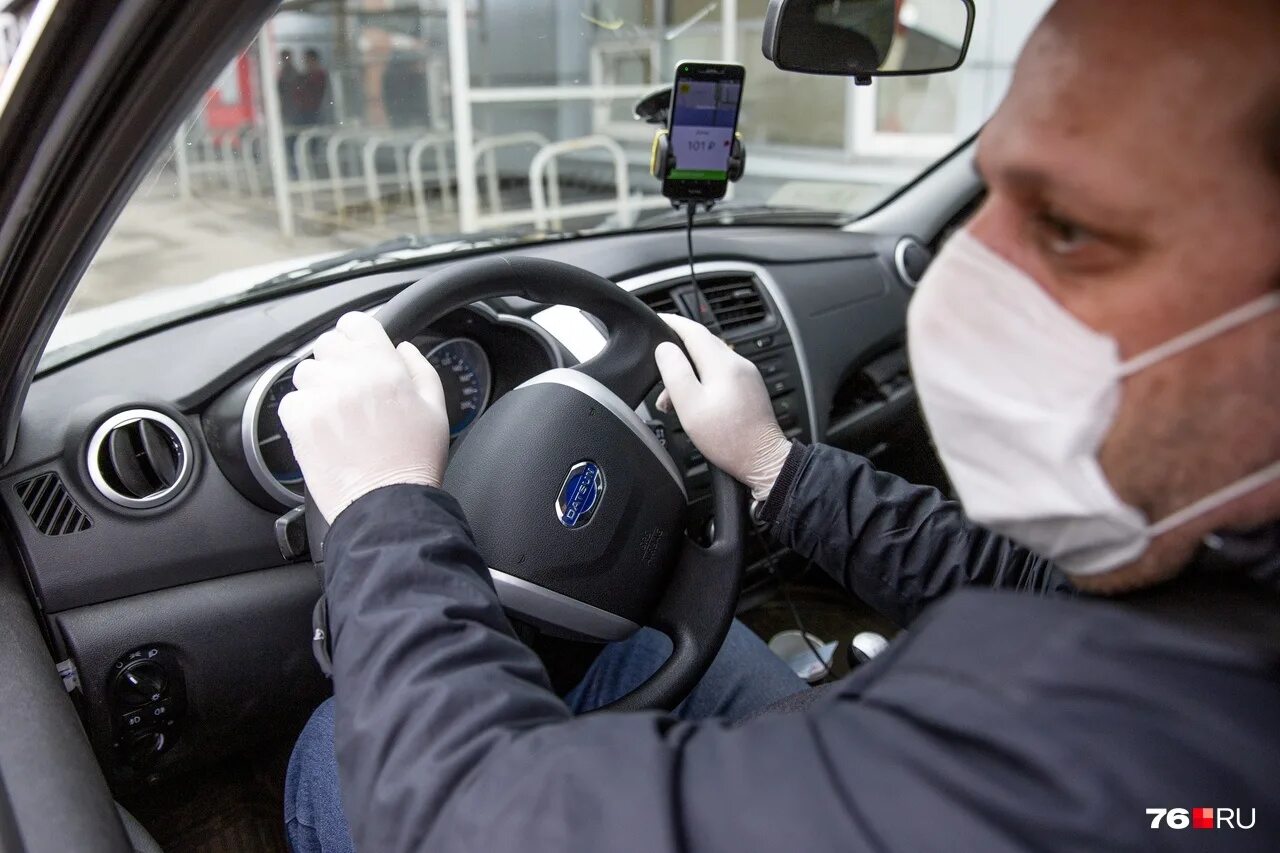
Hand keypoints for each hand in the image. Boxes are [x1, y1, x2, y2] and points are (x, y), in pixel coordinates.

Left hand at [279, 311, 449, 523]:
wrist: (387, 504)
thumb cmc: (414, 461)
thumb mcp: (436, 408)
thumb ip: (420, 368)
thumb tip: (401, 348)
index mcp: (384, 367)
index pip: (355, 323)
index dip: (356, 335)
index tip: (358, 348)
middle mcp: (349, 376)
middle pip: (327, 343)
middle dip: (338, 360)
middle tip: (351, 388)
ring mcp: (320, 397)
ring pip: (306, 371)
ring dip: (319, 385)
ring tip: (337, 413)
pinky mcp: (299, 421)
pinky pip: (290, 401)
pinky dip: (303, 412)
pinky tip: (325, 430)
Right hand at [654, 314, 791, 501]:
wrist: (762, 460)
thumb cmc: (728, 438)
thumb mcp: (690, 405)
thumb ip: (675, 372)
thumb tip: (665, 348)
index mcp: (723, 363)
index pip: (693, 330)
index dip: (672, 323)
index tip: (657, 320)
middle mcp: (738, 363)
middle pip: (701, 345)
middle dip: (677, 356)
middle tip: (659, 376)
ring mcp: (747, 375)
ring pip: (710, 362)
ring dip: (688, 374)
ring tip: (673, 400)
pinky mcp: (749, 388)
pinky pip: (721, 375)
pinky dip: (702, 382)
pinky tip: (694, 402)